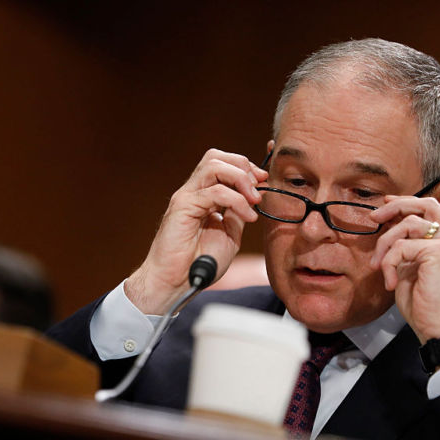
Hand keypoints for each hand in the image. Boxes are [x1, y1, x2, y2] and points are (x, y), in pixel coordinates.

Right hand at [125, 149, 266, 313]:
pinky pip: (214, 192)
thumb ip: (237, 213)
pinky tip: (247, 217)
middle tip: (259, 187)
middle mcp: (193, 191)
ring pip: (214, 166)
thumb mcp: (228, 234)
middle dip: (243, 167)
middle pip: (216, 157)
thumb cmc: (198, 262)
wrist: (175, 282)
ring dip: (241, 180)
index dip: (246, 167)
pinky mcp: (182, 206)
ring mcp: (186, 196)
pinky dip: (236, 201)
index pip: (222, 164)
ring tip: (254, 202)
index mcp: (203, 195)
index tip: (264, 181)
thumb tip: (254, 197)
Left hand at [369, 195, 439, 343]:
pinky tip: (390, 282)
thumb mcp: (414, 268)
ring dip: (385, 245)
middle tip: (373, 218)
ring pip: (408, 225)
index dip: (406, 203)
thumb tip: (389, 227)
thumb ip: (408, 247)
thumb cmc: (426, 305)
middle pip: (424, 204)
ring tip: (378, 266)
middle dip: (394, 207)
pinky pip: (401, 247)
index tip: (384, 206)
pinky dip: (388, 263)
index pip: (431, 208)